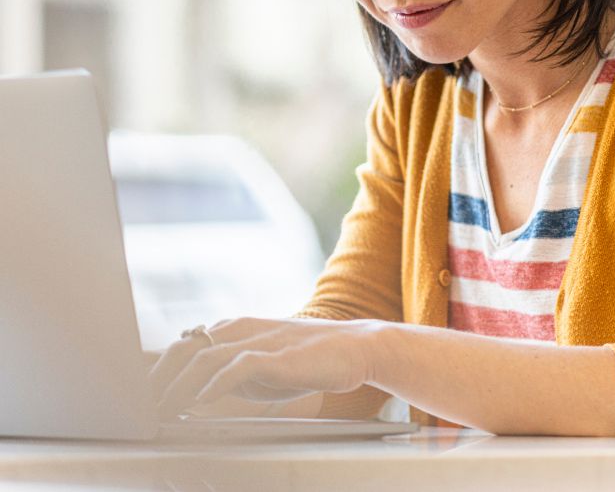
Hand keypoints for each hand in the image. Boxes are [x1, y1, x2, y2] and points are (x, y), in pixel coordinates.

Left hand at [150, 317, 380, 419]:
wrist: (352, 348)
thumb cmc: (304, 363)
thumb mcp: (258, 370)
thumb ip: (226, 376)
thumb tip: (192, 397)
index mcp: (231, 330)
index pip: (183, 346)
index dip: (155, 371)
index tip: (135, 398)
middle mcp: (239, 329)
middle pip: (184, 348)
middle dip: (156, 379)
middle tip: (137, 409)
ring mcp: (258, 339)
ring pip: (205, 356)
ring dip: (178, 386)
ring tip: (160, 411)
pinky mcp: (278, 354)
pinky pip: (239, 365)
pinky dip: (216, 382)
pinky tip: (202, 400)